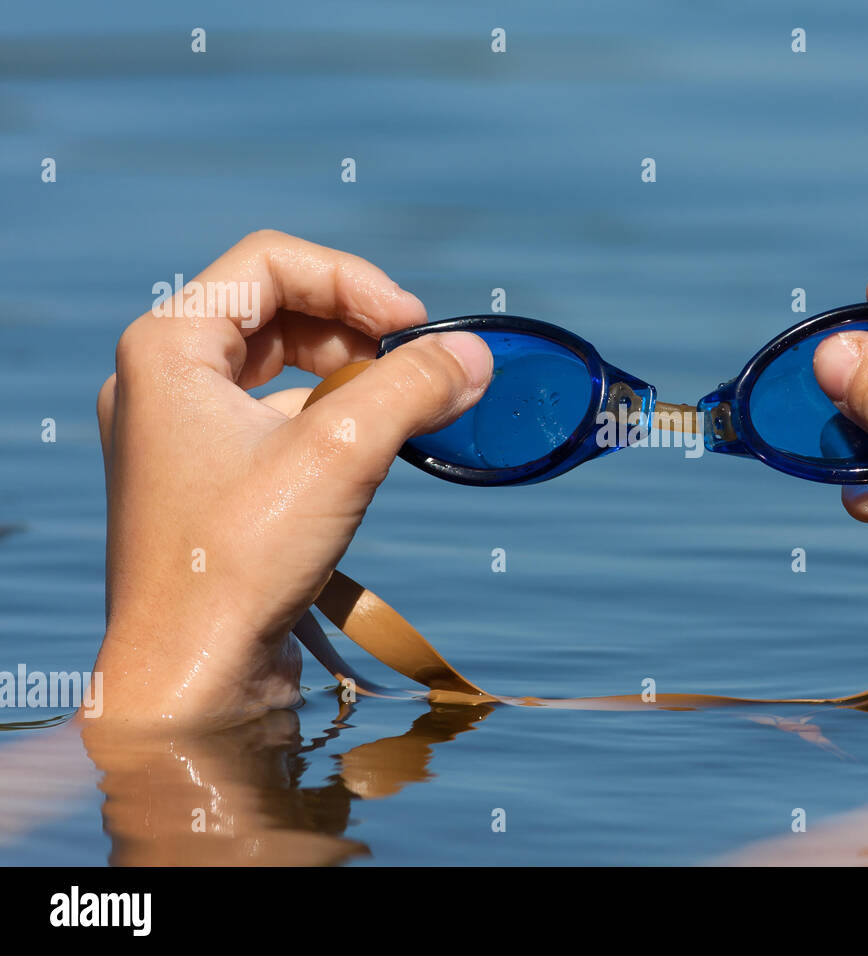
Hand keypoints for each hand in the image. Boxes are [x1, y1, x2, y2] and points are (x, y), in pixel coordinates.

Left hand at [92, 231, 491, 727]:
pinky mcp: (206, 478)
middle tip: (417, 361)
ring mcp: (180, 433)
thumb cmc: (235, 565)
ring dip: (349, 370)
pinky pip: (275, 416)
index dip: (353, 280)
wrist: (188, 678)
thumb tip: (476, 353)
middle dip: (356, 325)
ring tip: (403, 403)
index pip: (270, 263)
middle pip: (275, 308)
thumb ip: (413, 387)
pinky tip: (373, 447)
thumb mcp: (339, 455)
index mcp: (166, 349)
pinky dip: (332, 416)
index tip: (415, 327)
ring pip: (279, 363)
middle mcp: (162, 381)